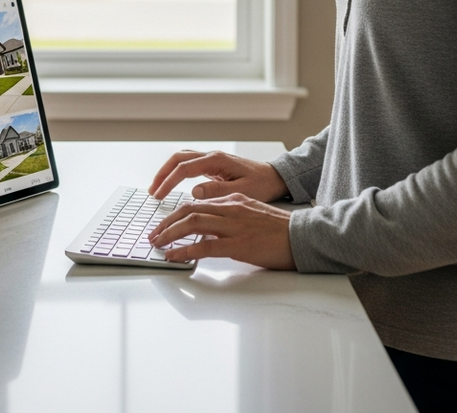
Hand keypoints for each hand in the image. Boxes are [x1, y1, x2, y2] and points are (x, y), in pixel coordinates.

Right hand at [148, 149, 289, 201]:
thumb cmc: (262, 184)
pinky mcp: (213, 165)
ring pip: (182, 159)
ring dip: (168, 171)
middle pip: (178, 158)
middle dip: (162, 173)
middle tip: (152, 191)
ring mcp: (212, 159)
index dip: (168, 182)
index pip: (184, 168)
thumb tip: (194, 192)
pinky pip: (189, 164)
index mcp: (217, 160)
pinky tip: (173, 184)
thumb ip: (217, 191)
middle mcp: (212, 156)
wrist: (274, 177)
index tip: (159, 196)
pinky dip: (177, 172)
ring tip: (158, 188)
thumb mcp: (241, 191)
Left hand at [148, 193, 294, 268]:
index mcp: (234, 200)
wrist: (303, 237)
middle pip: (189, 210)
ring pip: (193, 223)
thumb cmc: (280, 231)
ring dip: (170, 233)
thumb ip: (230, 217)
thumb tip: (209, 231)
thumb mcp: (252, 215)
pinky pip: (205, 246)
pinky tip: (174, 256)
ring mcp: (234, 225)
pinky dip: (185, 250)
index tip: (163, 224)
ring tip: (158, 244)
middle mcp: (231, 208)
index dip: (176, 214)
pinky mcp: (239, 244)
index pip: (197, 203)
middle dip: (167, 222)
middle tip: (153, 235)